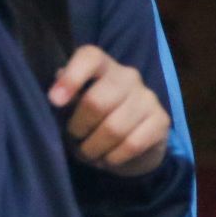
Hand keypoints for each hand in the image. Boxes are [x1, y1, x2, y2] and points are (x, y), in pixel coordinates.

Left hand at [49, 45, 169, 176]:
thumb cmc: (97, 120)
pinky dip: (114, 158)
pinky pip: (132, 144)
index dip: (72, 77)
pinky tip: (108, 158)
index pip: (90, 58)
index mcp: (104, 66)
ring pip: (113, 129)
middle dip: (78, 128)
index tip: (54, 101)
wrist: (136, 141)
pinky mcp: (161, 120)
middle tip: (75, 140)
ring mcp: (148, 97)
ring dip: (94, 149)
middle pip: (96, 101)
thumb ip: (67, 98)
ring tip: (89, 153)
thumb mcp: (76, 107)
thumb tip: (56, 90)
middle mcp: (128, 76)